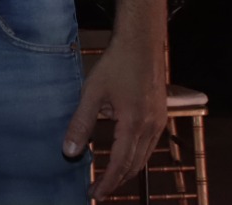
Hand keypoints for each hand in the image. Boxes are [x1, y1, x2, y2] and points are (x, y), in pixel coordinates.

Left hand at [62, 0, 167, 198]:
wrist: (142, 42)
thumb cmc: (116, 64)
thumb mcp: (92, 93)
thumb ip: (81, 124)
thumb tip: (69, 152)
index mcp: (134, 125)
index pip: (120, 165)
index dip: (107, 183)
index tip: (94, 194)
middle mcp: (151, 128)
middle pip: (135, 165)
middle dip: (117, 181)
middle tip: (99, 191)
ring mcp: (159, 121)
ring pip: (145, 157)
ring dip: (127, 170)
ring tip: (110, 178)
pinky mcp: (161, 114)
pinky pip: (150, 144)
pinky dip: (136, 156)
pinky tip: (125, 154)